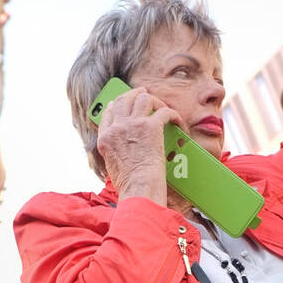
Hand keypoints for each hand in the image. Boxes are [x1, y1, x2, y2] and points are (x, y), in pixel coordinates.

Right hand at [97, 88, 182, 204]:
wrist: (138, 189)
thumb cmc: (130, 186)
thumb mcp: (113, 167)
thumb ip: (116, 153)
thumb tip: (125, 150)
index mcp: (105, 138)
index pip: (109, 113)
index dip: (117, 104)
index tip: (122, 102)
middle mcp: (117, 128)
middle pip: (124, 100)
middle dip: (134, 94)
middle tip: (143, 93)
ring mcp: (133, 124)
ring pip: (143, 99)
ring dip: (154, 101)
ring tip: (161, 106)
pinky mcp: (151, 126)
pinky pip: (164, 111)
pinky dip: (173, 114)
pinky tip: (177, 121)